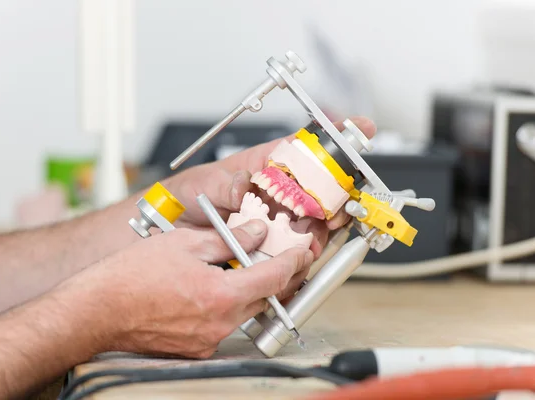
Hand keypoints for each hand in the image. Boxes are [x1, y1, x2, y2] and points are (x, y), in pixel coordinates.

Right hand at [62, 220, 313, 358]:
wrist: (96, 311)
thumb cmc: (129, 277)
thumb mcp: (183, 243)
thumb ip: (226, 239)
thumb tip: (254, 234)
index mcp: (221, 295)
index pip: (275, 277)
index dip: (295, 261)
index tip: (303, 251)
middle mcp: (219, 323)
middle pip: (266, 298)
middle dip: (276, 276)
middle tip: (277, 255)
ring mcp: (207, 340)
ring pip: (245, 311)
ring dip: (249, 290)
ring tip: (234, 266)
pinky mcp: (195, 347)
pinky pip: (224, 324)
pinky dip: (227, 305)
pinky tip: (211, 287)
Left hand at [160, 117, 376, 256]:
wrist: (173, 227)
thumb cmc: (191, 194)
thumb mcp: (209, 182)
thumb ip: (230, 184)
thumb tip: (246, 185)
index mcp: (269, 164)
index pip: (308, 146)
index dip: (337, 137)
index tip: (361, 129)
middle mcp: (281, 190)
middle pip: (323, 189)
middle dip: (337, 197)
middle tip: (339, 206)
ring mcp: (280, 217)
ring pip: (316, 221)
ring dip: (321, 230)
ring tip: (313, 238)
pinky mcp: (274, 242)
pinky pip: (297, 248)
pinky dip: (303, 253)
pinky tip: (300, 255)